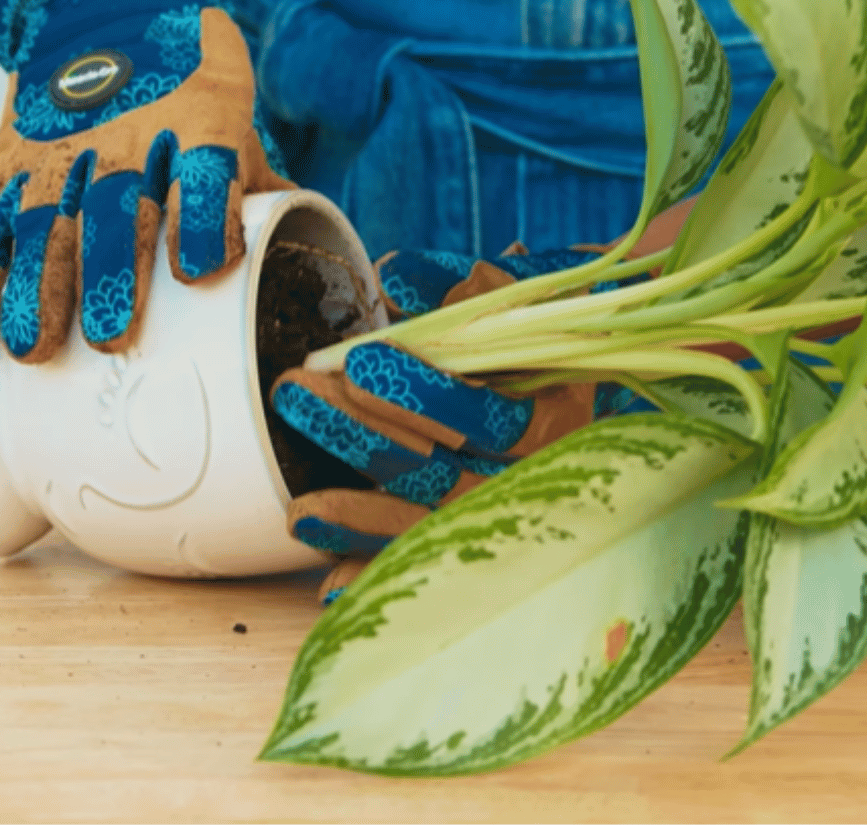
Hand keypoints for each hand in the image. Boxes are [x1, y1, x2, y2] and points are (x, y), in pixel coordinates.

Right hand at [0, 0, 291, 360]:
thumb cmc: (184, 68)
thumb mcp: (229, 106)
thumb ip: (254, 180)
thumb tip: (309, 251)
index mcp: (197, 116)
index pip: (202, 165)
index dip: (202, 216)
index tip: (200, 268)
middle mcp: (124, 129)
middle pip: (115, 203)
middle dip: (109, 272)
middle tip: (110, 338)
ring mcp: (59, 144)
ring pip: (42, 218)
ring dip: (36, 287)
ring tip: (35, 350)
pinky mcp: (9, 157)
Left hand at [272, 247, 644, 602]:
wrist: (569, 362)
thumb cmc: (532, 327)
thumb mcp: (516, 298)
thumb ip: (460, 289)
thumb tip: (398, 282)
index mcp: (557, 413)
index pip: (492, 417)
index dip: (428, 395)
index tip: (361, 360)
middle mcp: (535, 474)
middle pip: (448, 473)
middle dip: (365, 438)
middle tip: (298, 396)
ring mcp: (501, 514)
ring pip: (427, 521)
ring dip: (360, 518)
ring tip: (299, 511)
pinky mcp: (466, 542)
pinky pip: (419, 561)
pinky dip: (376, 573)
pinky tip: (330, 585)